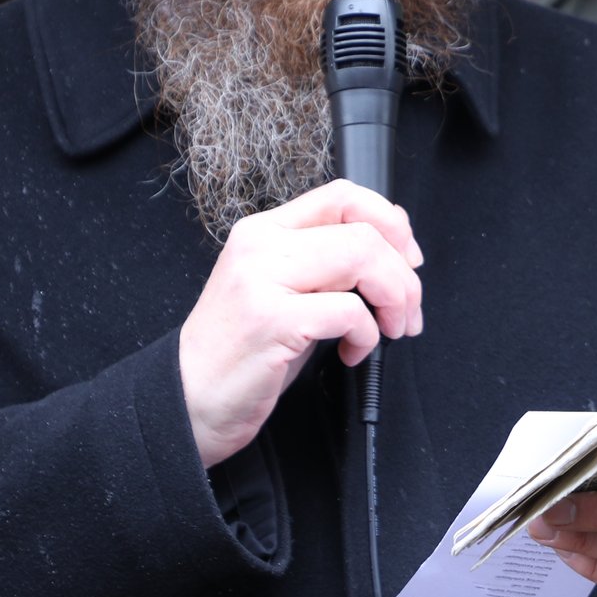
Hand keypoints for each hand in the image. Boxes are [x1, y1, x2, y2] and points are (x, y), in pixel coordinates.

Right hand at [177, 180, 423, 467]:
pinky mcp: (271, 320)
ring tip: (389, 329)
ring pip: (362, 258)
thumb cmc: (241, 352)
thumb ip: (325, 264)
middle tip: (408, 312)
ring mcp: (262, 280)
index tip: (409, 259)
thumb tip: (391, 252)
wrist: (187, 401)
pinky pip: (349, 312)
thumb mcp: (282, 292)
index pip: (344, 195)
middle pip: (364, 229)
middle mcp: (261, 245)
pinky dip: (367, 336)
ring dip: (395, 299)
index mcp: (265, 231)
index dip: (391, 222)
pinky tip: (351, 353)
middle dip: (405, 274)